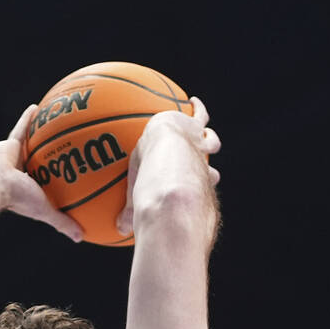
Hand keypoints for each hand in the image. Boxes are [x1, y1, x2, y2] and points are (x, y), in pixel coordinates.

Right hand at [0, 105, 83, 242]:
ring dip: (41, 133)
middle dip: (52, 154)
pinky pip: (21, 128)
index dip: (58, 178)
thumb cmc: (17, 199)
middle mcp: (23, 173)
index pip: (49, 183)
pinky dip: (28, 118)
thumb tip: (81, 238)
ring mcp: (15, 158)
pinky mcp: (8, 144)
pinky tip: (38, 107)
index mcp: (31, 189)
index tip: (72, 172)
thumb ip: (62, 222)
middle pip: (41, 161)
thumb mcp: (45, 211)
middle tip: (68, 145)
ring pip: (32, 143)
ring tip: (55, 120)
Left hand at [116, 96, 220, 237]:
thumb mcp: (139, 200)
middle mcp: (200, 164)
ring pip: (210, 138)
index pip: (200, 185)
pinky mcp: (193, 124)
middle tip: (208, 169)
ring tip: (202, 130)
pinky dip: (198, 107)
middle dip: (209, 168)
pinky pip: (199, 112)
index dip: (201, 185)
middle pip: (209, 167)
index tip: (202, 186)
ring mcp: (198, 144)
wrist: (167, 160)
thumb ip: (130, 211)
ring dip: (207, 136)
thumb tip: (119, 229)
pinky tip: (193, 100)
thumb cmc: (153, 185)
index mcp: (191, 182)